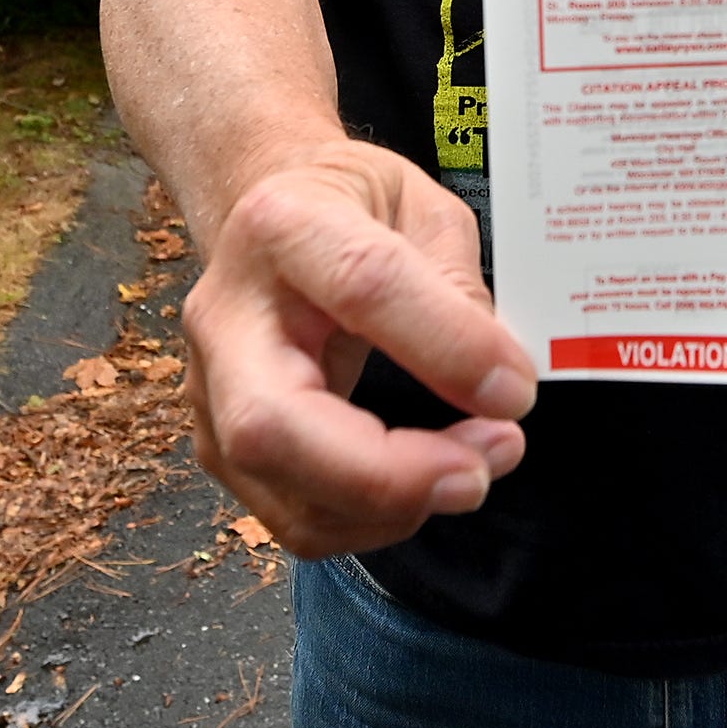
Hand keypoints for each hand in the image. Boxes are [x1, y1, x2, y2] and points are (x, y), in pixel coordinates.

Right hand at [180, 140, 536, 557]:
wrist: (270, 214)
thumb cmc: (349, 206)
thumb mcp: (422, 207)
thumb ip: (458, 285)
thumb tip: (497, 383)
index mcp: (283, 225)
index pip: (362, 286)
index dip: (446, 347)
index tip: (515, 390)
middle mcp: (226, 316)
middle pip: (272, 424)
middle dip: (386, 474)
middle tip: (479, 471)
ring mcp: (211, 392)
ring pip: (283, 495)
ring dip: (392, 508)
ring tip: (473, 468)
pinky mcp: (225, 449)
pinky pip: (299, 520)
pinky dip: (374, 521)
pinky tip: (425, 483)